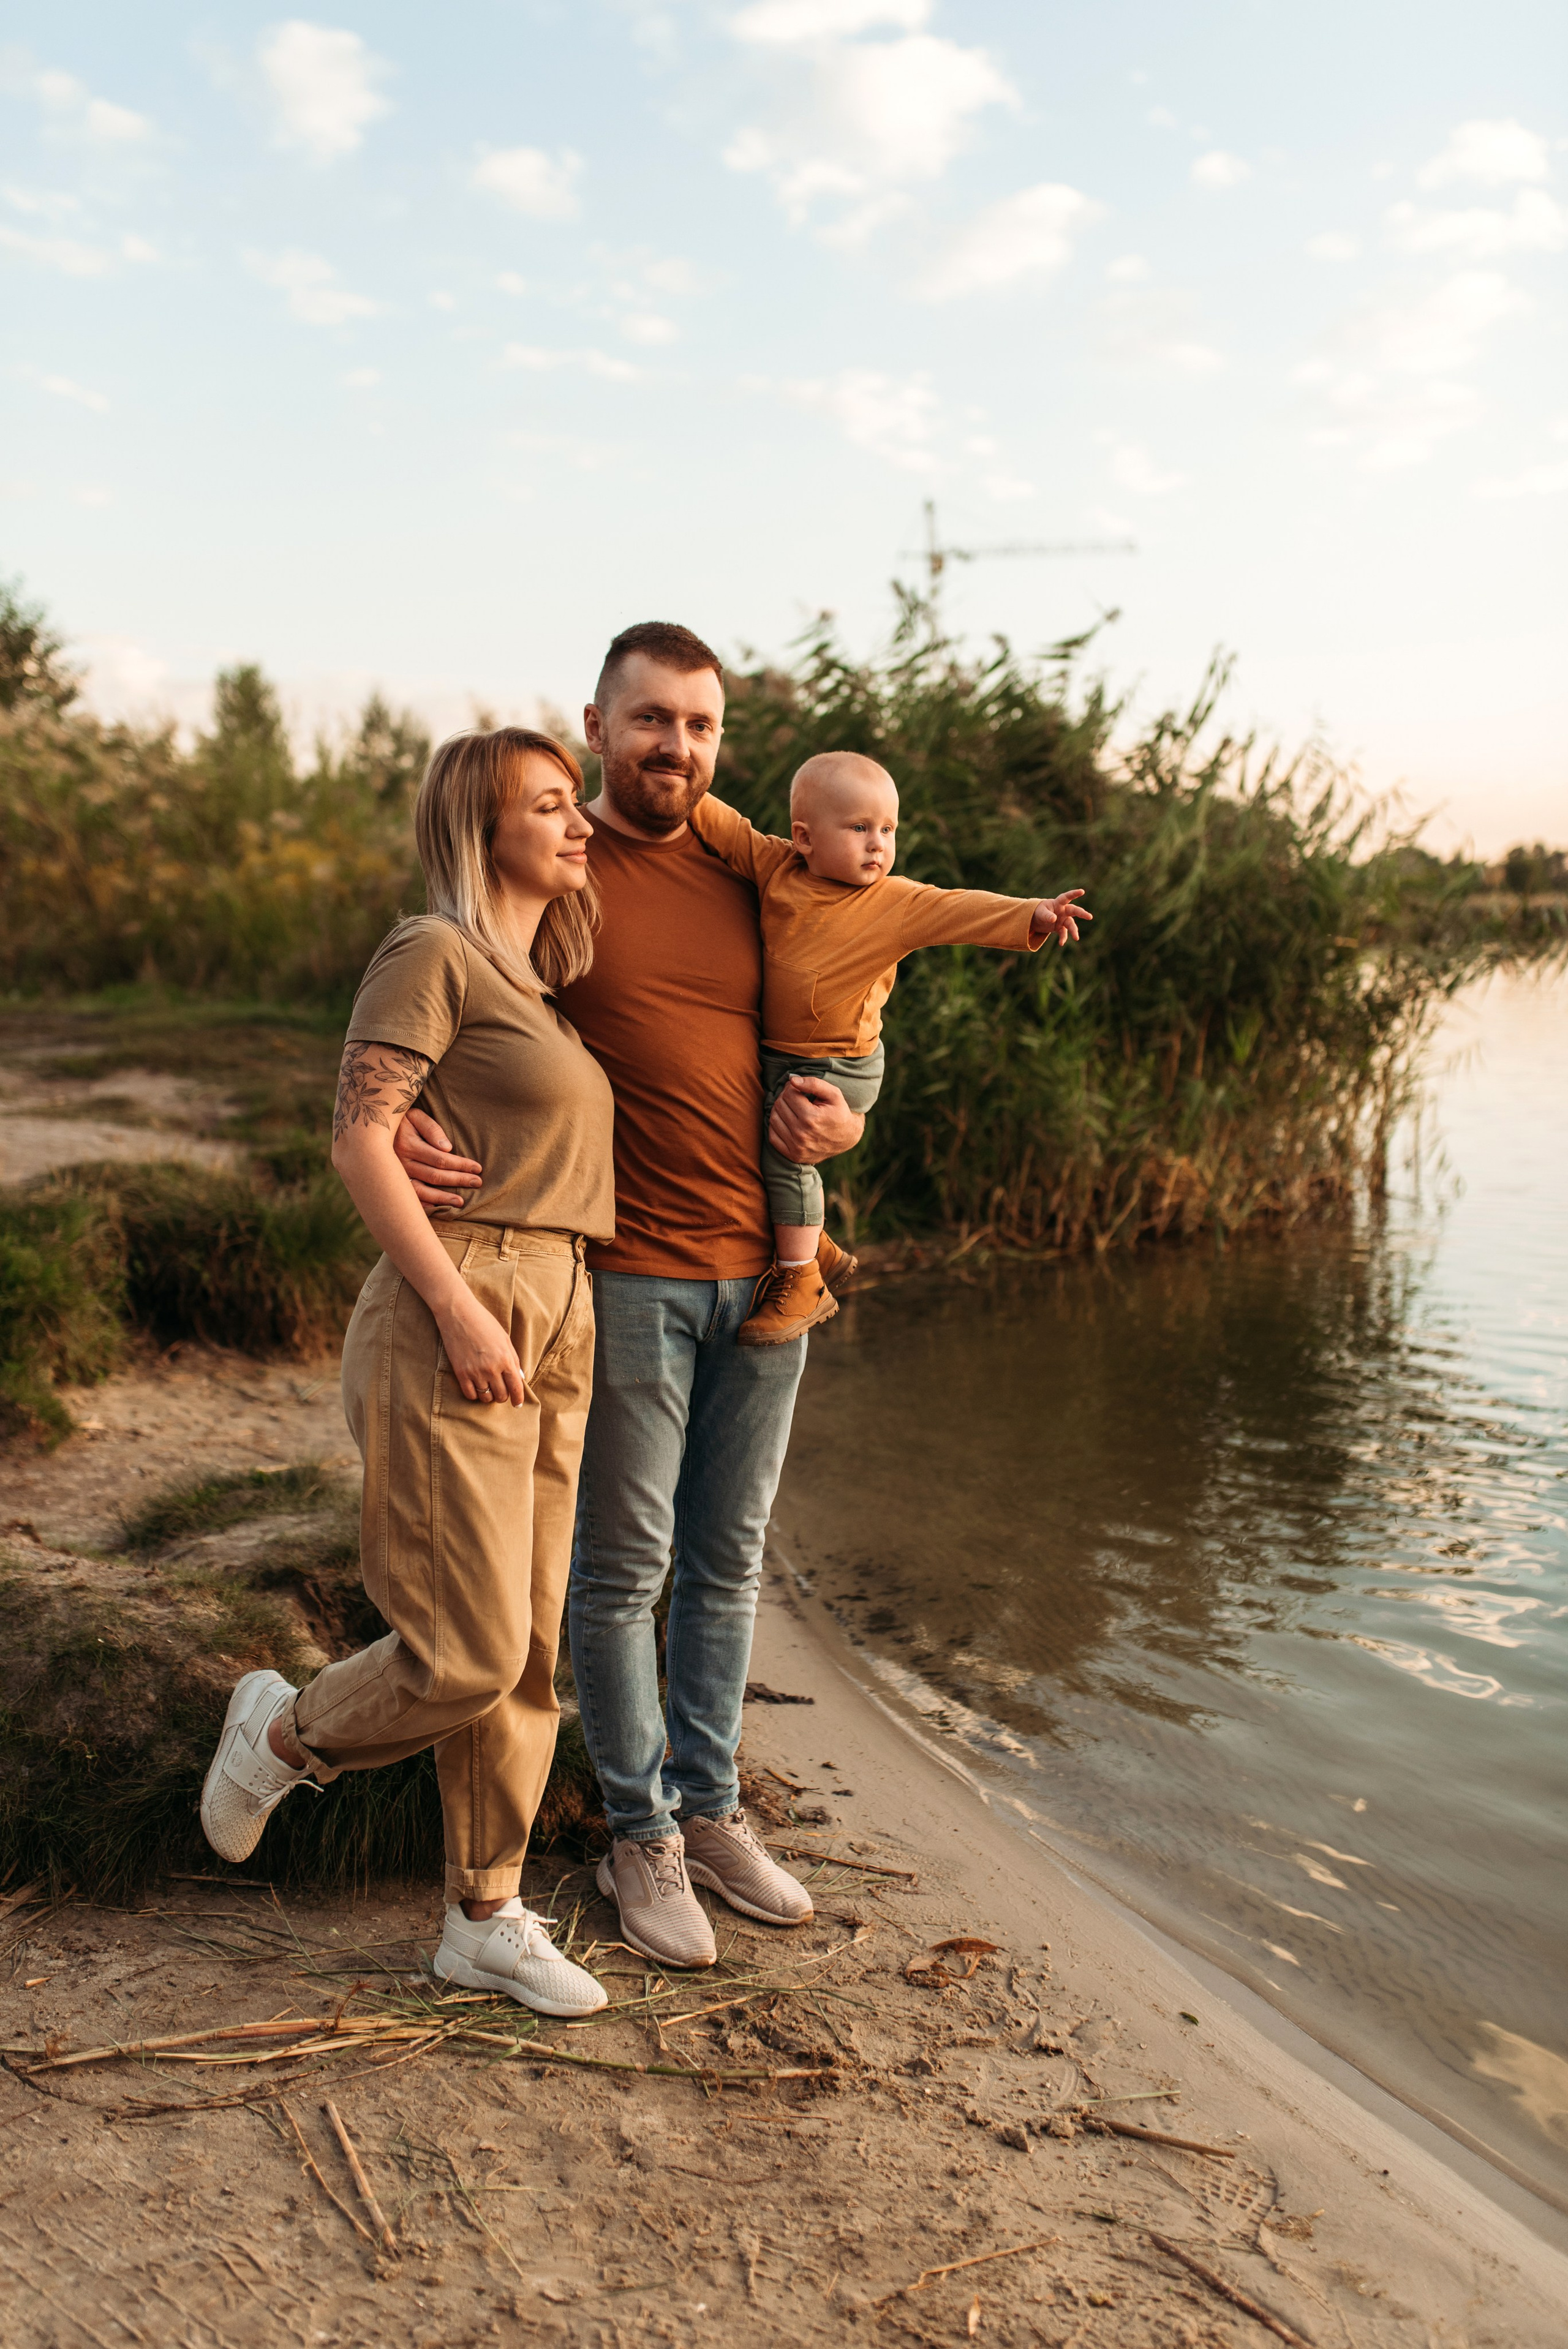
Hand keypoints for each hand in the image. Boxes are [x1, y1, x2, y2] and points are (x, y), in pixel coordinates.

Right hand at [394, 1106, 483, 1214]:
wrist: (368, 1128)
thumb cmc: (398, 1119)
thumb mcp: (414, 1115)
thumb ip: (431, 1129)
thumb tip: (448, 1148)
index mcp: (408, 1145)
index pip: (441, 1159)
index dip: (460, 1164)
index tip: (477, 1168)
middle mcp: (401, 1163)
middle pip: (435, 1176)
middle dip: (458, 1180)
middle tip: (477, 1183)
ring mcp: (395, 1175)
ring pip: (422, 1191)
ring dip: (442, 1198)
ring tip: (460, 1203)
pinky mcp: (392, 1183)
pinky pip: (408, 1197)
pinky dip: (422, 1204)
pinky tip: (436, 1209)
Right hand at [435, 1287, 527, 1406]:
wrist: (458, 1314)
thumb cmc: (484, 1323)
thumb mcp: (505, 1338)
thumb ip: (513, 1359)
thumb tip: (519, 1377)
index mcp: (505, 1359)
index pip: (515, 1387)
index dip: (518, 1399)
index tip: (517, 1404)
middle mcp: (492, 1368)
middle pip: (501, 1395)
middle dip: (503, 1396)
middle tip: (501, 1391)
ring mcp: (475, 1372)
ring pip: (486, 1398)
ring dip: (489, 1396)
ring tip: (488, 1389)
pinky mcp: (460, 1373)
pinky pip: (470, 1394)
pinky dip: (475, 1394)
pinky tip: (476, 1388)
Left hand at [768, 1074, 864, 1166]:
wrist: (847, 1138)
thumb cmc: (840, 1113)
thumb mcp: (834, 1094)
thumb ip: (814, 1084)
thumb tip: (792, 1080)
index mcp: (812, 1118)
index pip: (789, 1095)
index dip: (792, 1087)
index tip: (798, 1088)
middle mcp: (802, 1134)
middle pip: (780, 1106)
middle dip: (785, 1097)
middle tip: (795, 1096)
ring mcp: (796, 1147)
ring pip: (773, 1119)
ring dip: (779, 1110)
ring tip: (791, 1107)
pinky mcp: (793, 1155)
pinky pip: (773, 1137)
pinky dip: (776, 1126)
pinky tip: (787, 1121)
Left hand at [1029, 888, 1091, 946]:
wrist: (1036, 920)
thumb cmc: (1039, 912)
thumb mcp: (1041, 913)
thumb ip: (1047, 915)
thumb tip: (1054, 919)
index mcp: (1058, 903)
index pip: (1066, 897)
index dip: (1074, 894)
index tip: (1082, 891)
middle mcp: (1063, 911)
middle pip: (1074, 911)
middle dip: (1082, 913)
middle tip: (1089, 917)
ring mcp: (1063, 919)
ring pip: (1071, 924)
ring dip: (1073, 931)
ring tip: (1076, 938)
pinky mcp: (1060, 927)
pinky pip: (1063, 933)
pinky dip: (1063, 938)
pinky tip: (1061, 943)